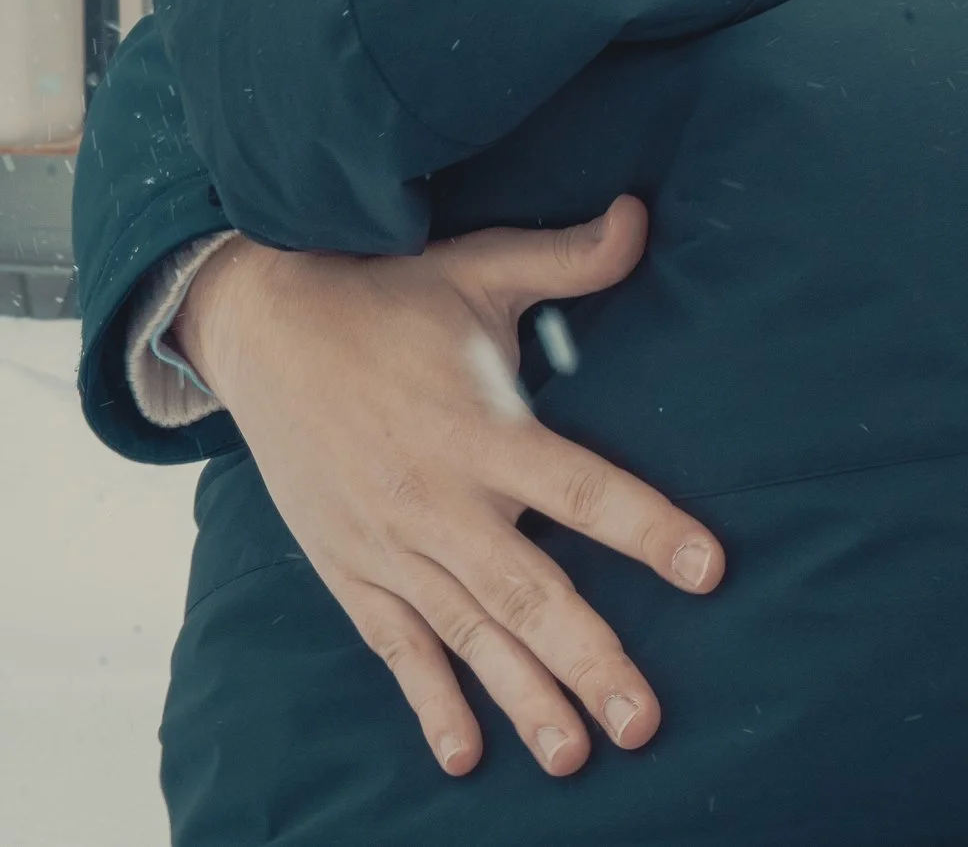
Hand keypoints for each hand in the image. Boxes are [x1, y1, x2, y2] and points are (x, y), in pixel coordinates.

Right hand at [171, 196, 724, 777]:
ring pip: (469, 635)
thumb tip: (642, 210)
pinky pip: (396, 648)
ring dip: (523, 699)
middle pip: (529, 593)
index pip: (584, 490)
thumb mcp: (479, 270)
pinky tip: (466, 756)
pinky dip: (431, 703)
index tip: (709, 569)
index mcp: (483, 429)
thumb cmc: (387, 293)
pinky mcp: (350, 567)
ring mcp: (389, 542)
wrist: (258, 322)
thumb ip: (569, 258)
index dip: (648, 530)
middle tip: (645, 721)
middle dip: (591, 661)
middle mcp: (438, 500)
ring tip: (577, 756)